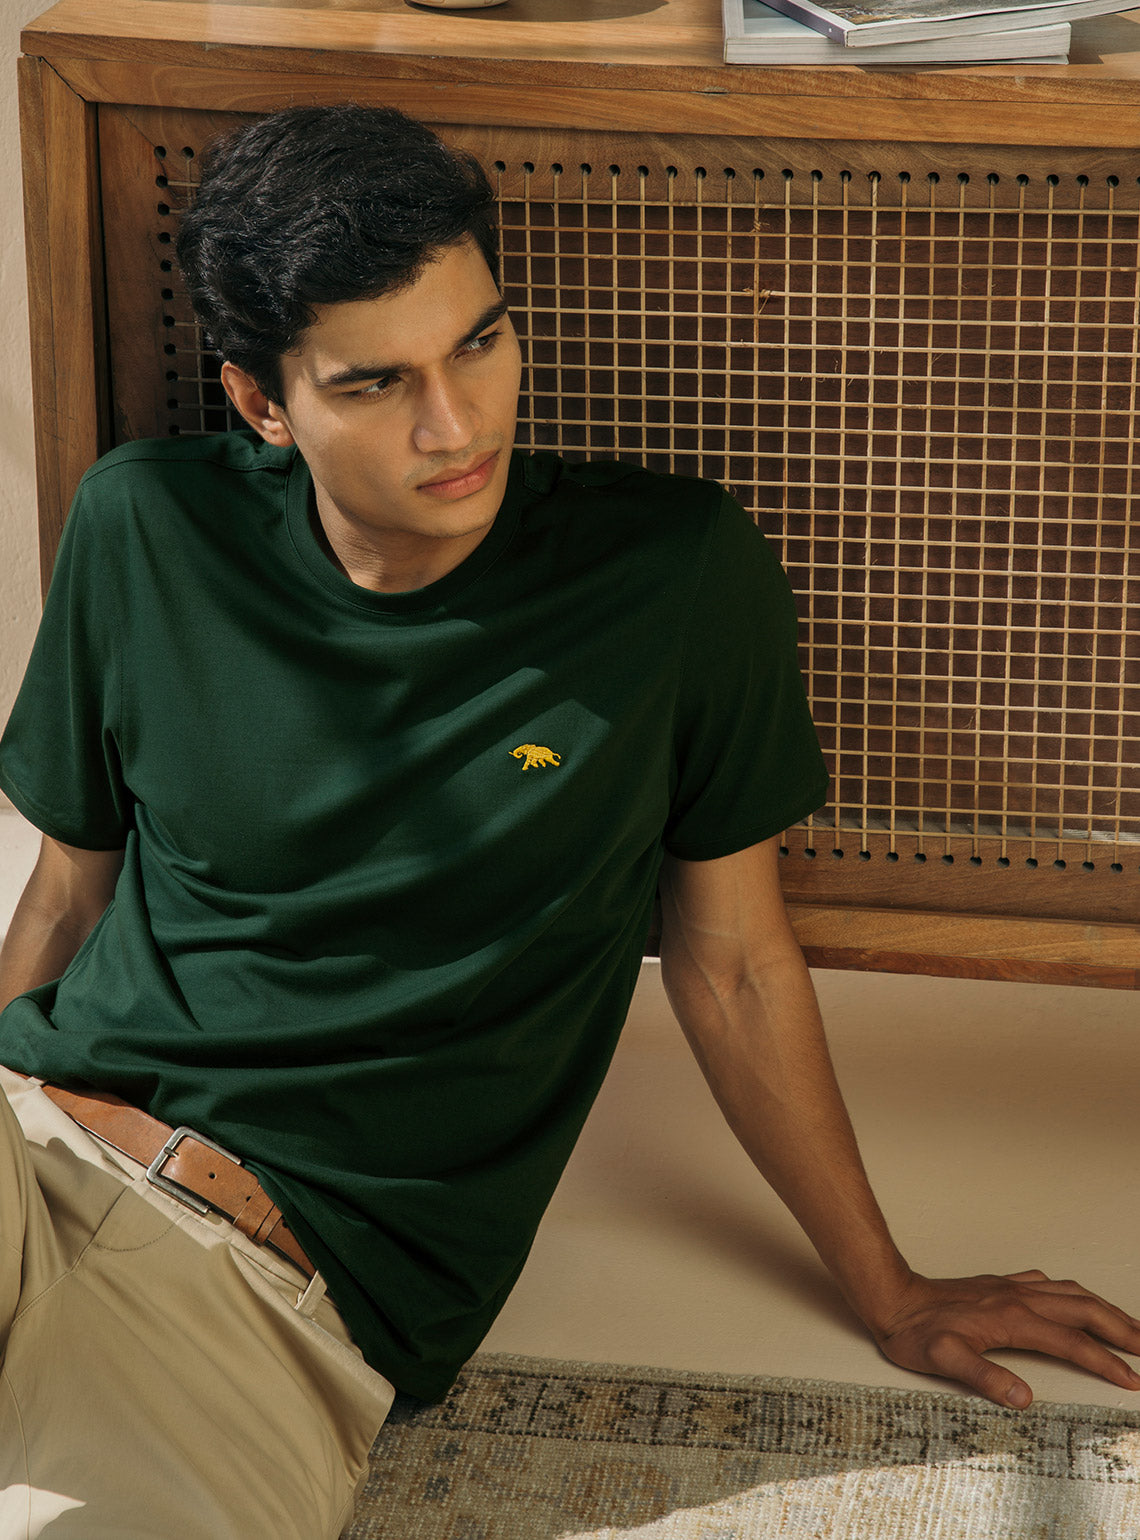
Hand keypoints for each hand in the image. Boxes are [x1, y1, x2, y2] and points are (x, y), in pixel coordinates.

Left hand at [869, 1269, 1139, 1408]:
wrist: (892, 1297)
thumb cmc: (914, 1331)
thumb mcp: (943, 1360)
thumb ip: (984, 1377)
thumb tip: (1023, 1397)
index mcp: (1012, 1318)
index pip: (1072, 1342)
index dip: (1104, 1362)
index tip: (1132, 1379)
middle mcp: (1017, 1298)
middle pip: (1083, 1308)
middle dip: (1121, 1328)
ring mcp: (1010, 1288)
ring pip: (1070, 1292)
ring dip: (1103, 1308)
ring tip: (1128, 1325)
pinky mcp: (1000, 1285)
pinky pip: (1048, 1284)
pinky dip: (1072, 1292)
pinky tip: (1072, 1298)